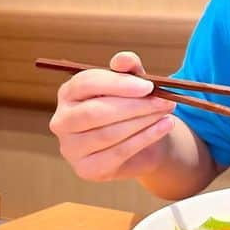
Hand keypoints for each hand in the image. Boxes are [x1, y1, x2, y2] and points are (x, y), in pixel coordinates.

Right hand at [49, 51, 176, 182]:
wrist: (143, 142)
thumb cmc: (132, 106)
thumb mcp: (134, 84)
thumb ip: (129, 69)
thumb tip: (124, 59)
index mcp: (69, 93)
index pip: (85, 84)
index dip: (117, 84)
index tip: (148, 85)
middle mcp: (62, 121)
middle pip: (95, 112)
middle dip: (134, 106)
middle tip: (164, 101)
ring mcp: (71, 148)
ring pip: (108, 134)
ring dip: (143, 122)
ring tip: (167, 112)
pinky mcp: (87, 169)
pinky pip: (118, 153)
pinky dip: (145, 138)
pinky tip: (164, 126)